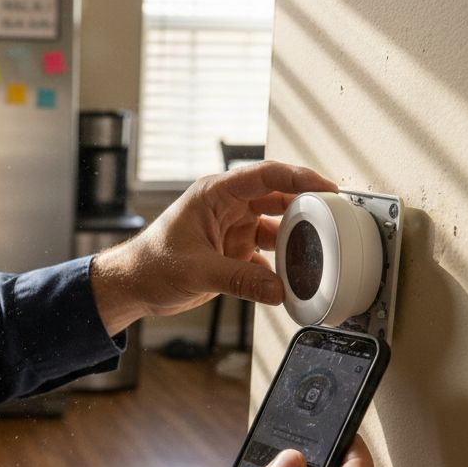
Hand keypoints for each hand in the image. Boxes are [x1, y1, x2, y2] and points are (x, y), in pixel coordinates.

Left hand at [90, 161, 336, 334]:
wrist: (133, 285)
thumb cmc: (150, 264)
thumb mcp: (196, 270)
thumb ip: (240, 280)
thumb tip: (278, 290)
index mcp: (215, 194)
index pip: (265, 175)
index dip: (299, 178)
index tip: (327, 188)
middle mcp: (227, 206)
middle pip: (277, 197)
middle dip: (306, 207)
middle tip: (334, 218)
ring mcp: (232, 228)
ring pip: (275, 226)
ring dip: (295, 240)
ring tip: (317, 252)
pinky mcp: (233, 251)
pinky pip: (266, 254)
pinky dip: (280, 266)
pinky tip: (292, 279)